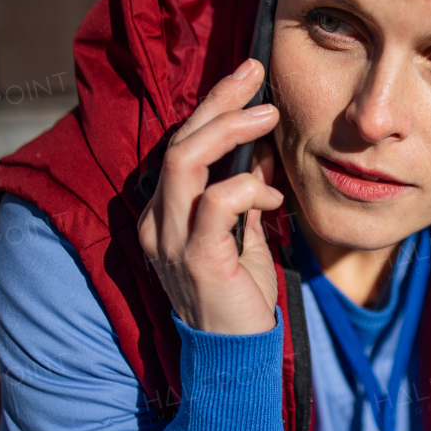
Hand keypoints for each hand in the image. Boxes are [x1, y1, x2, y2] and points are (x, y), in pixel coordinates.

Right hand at [138, 59, 284, 334]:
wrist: (237, 357)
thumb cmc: (240, 297)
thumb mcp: (242, 237)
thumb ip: (242, 198)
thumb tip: (258, 156)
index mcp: (166, 214)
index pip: (182, 145)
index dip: (213, 105)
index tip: (248, 77)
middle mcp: (158, 222)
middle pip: (180, 143)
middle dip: (219, 101)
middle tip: (256, 73)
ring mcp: (172, 241)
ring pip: (185, 162)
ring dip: (229, 130)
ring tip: (268, 114)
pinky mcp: (197, 260)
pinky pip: (215, 204)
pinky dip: (246, 189)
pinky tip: (272, 196)